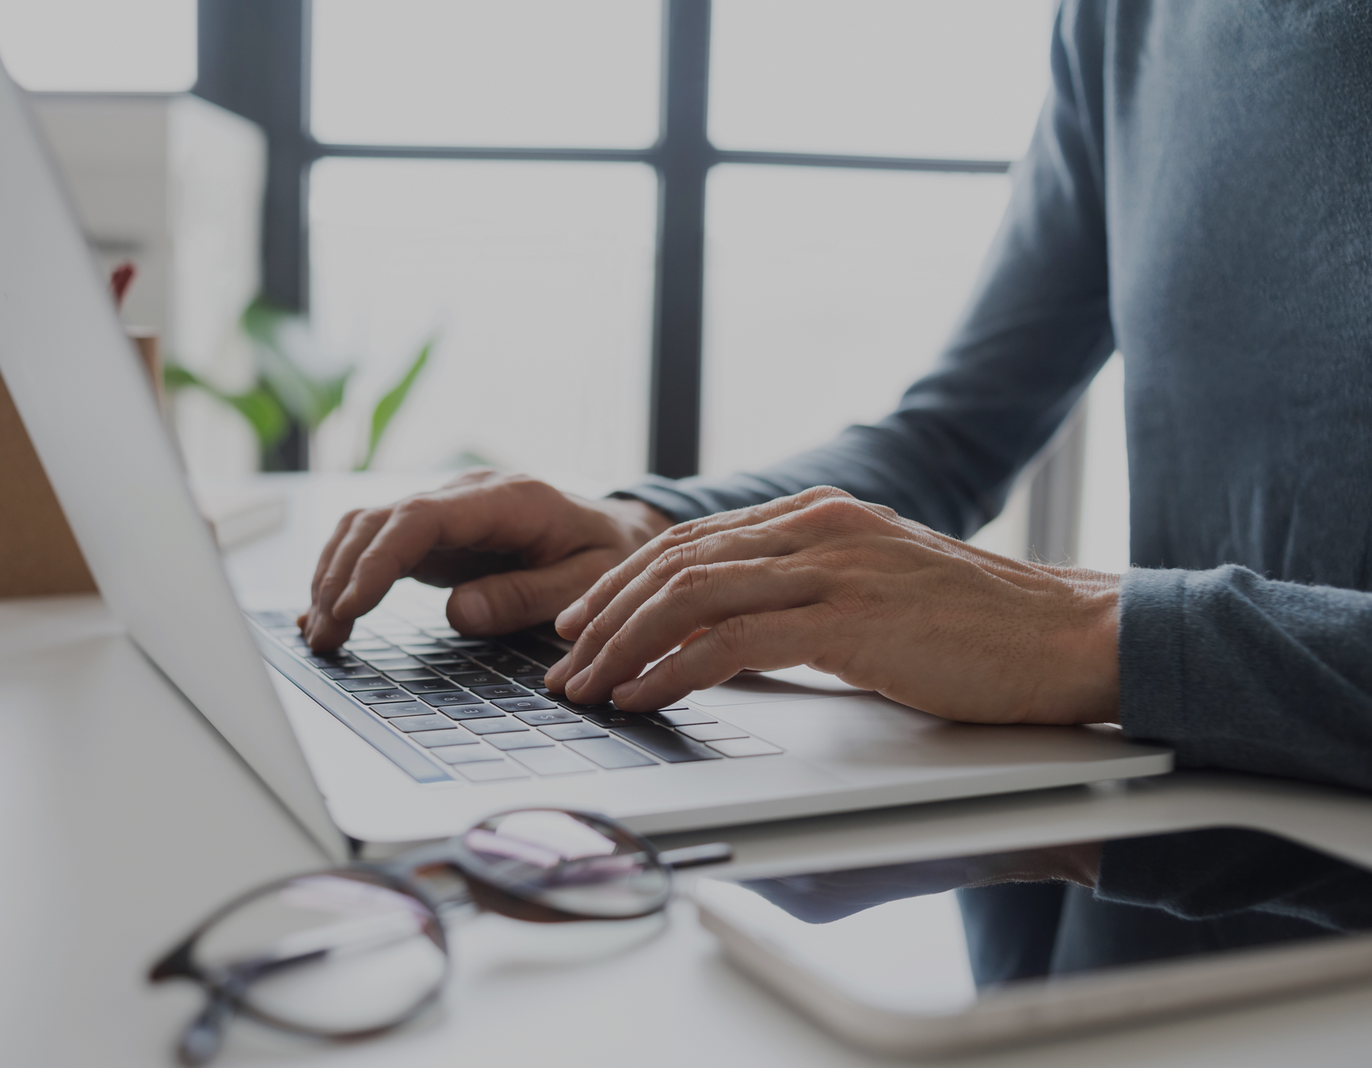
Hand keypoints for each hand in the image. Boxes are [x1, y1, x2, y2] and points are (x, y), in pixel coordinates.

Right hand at [301, 470, 671, 649]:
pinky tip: (327, 613)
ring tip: (320, 635)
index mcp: (506, 499)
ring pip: (368, 529)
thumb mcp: (587, 580)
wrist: (621, 530)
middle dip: (341, 577)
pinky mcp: (439, 533)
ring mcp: (449, 512)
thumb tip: (459, 613)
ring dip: (336, 577)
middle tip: (324, 637)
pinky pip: (380, 545)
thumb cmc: (610, 554)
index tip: (349, 607)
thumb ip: (526, 595)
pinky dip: (348, 575)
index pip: (419, 518)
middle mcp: (467, 495)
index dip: (376, 561)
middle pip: (379, 521)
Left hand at [542, 487, 1120, 725]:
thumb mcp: (878, 591)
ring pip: (688, 595)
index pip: (693, 541)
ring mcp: (833, 567)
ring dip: (622, 645)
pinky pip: (730, 642)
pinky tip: (642, 698)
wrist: (1071, 636)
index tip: (582, 620)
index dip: (624, 582)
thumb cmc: (982, 628)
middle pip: (674, 561)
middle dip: (604, 615)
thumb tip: (732, 637)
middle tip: (562, 660)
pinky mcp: (849, 619)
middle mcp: (818, 527)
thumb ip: (806, 597)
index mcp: (820, 515)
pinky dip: (672, 671)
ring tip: (585, 687)